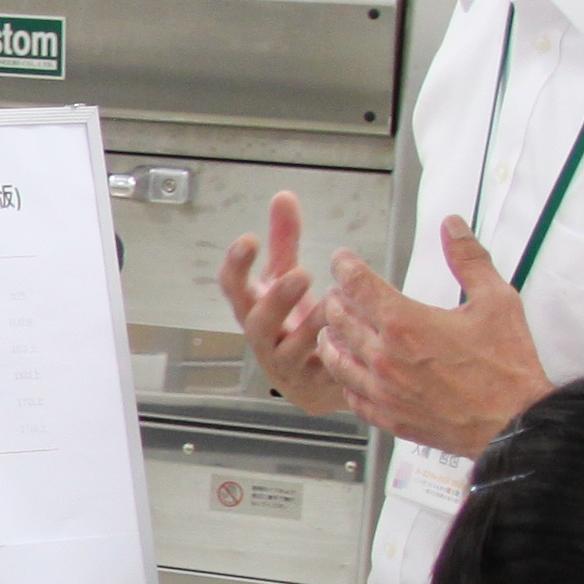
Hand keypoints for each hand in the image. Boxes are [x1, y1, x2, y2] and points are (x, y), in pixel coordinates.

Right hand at [215, 193, 350, 413]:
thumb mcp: (288, 278)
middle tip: (299, 274)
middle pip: (257, 322)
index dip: (237, 265)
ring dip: (309, 327)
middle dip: (276, 299)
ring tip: (332, 306)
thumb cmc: (298, 323)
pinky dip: (334, 354)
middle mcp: (264, 339)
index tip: (249, 239)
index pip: (233, 288)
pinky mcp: (311, 386)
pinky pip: (320, 373)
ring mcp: (285, 366)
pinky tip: (350, 337)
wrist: (318, 381)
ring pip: (288, 351)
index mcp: (255, 309)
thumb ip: (285, 240)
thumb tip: (283, 196)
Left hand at [309, 215, 556, 457]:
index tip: (342, 260)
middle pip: (340, 320)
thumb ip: (469, 260)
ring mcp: (382, 390)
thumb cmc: (507, 367)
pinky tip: (349, 374)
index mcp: (404, 323)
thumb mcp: (496, 301)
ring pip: (337, 359)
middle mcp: (384, 356)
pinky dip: (345, 379)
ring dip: (331, 338)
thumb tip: (452, 227)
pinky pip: (352, 396)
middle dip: (336, 301)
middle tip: (337, 293)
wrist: (515, 424)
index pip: (358, 284)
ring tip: (331, 329)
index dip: (345, 266)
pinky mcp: (388, 417)